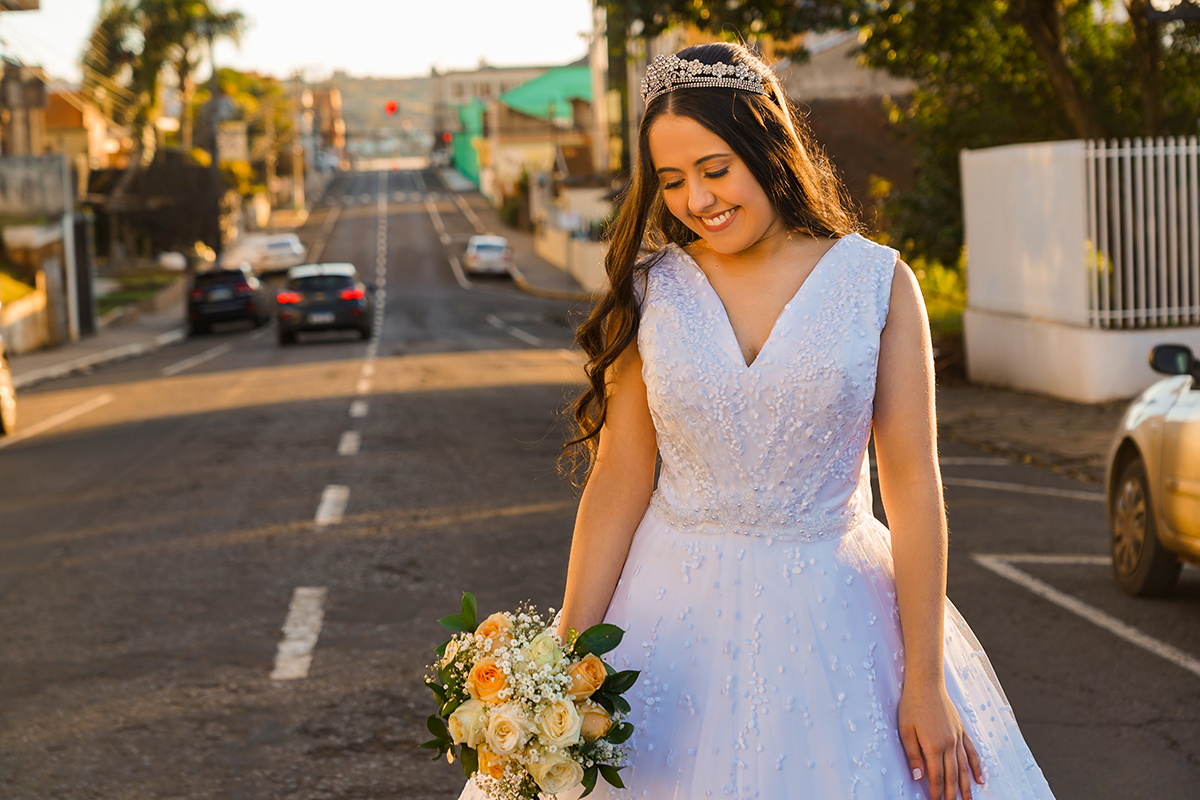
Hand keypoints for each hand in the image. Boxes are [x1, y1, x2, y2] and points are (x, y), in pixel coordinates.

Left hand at [897, 680, 984, 799]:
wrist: (926, 684)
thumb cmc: (912, 705)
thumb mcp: (905, 731)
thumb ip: (913, 755)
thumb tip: (918, 777)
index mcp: (933, 745)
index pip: (937, 776)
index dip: (936, 792)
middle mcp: (949, 744)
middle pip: (953, 775)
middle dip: (952, 794)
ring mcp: (957, 737)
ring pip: (964, 767)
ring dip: (966, 785)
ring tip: (967, 799)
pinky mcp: (961, 730)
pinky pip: (971, 752)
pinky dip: (976, 767)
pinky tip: (980, 779)